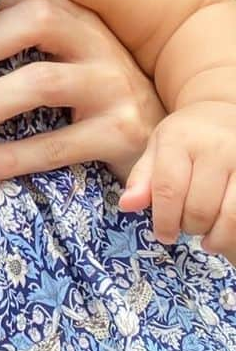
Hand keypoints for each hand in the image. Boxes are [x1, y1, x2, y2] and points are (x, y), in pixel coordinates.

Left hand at [0, 0, 164, 183]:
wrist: (164, 143)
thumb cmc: (87, 97)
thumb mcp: (60, 56)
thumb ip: (17, 38)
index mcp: (75, 16)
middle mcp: (97, 40)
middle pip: (37, 16)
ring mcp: (112, 84)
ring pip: (43, 80)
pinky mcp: (122, 132)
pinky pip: (58, 143)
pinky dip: (13, 157)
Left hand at [119, 101, 235, 259]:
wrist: (223, 112)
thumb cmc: (186, 137)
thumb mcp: (157, 149)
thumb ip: (141, 179)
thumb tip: (126, 206)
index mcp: (179, 140)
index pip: (168, 189)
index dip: (165, 220)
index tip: (164, 235)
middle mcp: (214, 148)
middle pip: (199, 207)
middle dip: (189, 227)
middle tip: (186, 228)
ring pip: (230, 215)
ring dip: (216, 236)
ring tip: (207, 238)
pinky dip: (234, 230)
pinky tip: (225, 229)